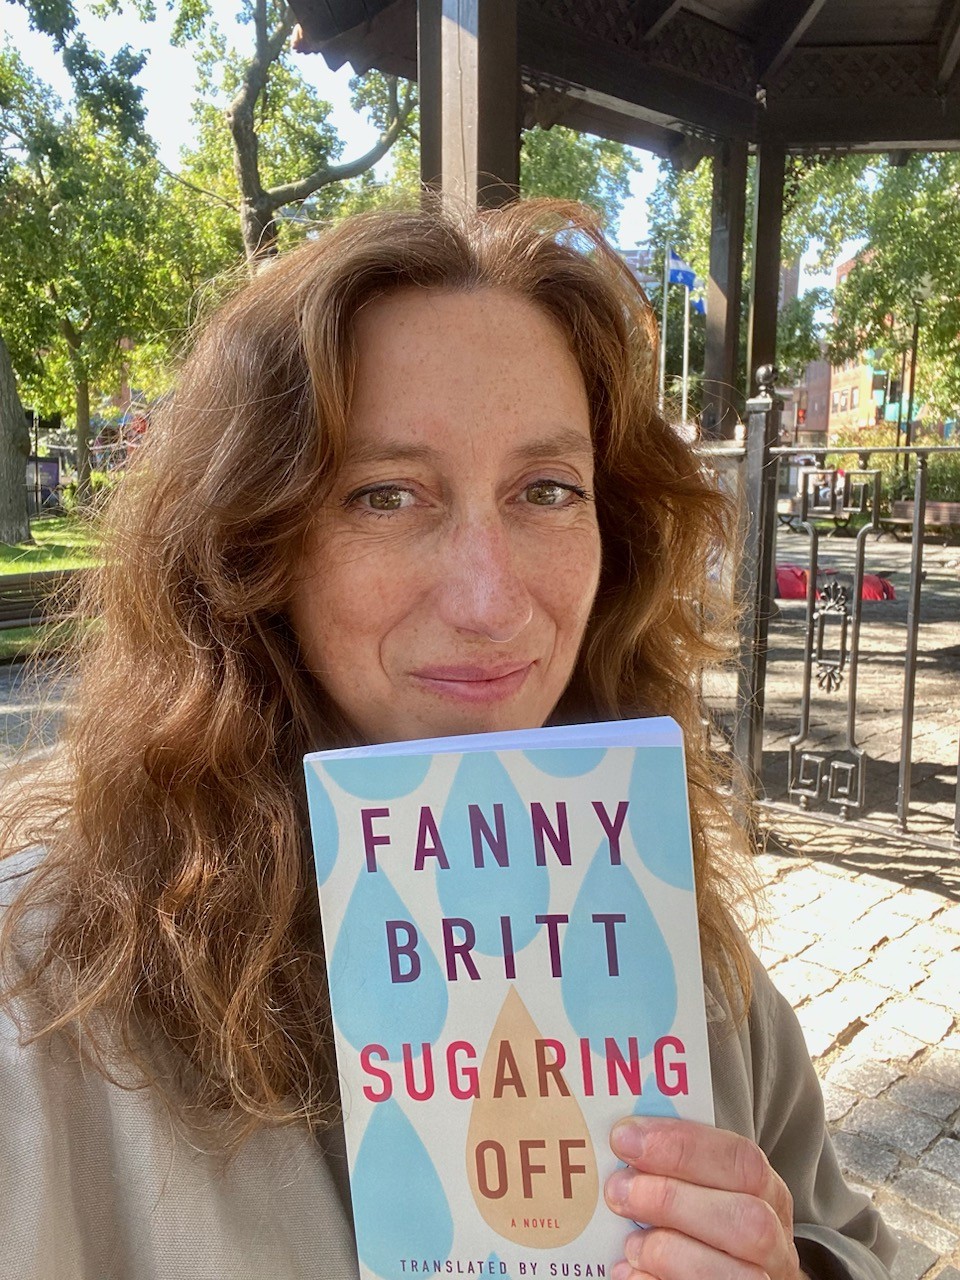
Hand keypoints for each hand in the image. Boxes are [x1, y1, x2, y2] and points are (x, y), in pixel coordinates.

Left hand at [605, 1116, 802, 1279]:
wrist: (735, 1276)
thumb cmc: (712, 1225)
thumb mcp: (710, 1188)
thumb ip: (682, 1167)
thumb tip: (626, 1140)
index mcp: (769, 1195)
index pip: (742, 1161)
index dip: (683, 1147)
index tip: (626, 1138)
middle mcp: (774, 1242)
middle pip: (745, 1219)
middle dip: (672, 1199)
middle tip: (618, 1189)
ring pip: (732, 1274)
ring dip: (668, 1250)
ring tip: (630, 1243)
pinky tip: (631, 1272)